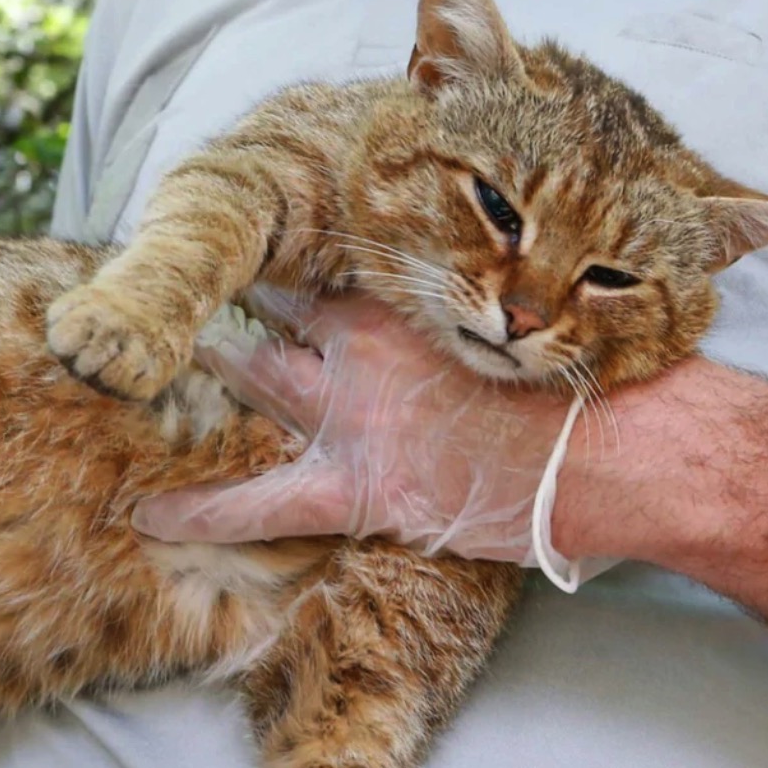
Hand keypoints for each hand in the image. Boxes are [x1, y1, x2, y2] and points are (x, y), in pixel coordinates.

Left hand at [131, 293, 590, 570]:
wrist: (621, 453)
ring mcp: (354, 416)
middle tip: (179, 302)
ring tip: (145, 377)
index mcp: (409, 295)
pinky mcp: (359, 488)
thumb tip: (492, 293)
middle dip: (229, 309)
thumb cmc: (591, 386)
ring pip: (253, 384)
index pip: (323, 264)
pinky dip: (199, 513)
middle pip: (274, 314)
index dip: (287, 262)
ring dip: (207, 375)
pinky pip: (258, 505)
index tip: (254, 252)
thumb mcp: (532, 315)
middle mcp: (365, 346)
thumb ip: (481, 299)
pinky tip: (146, 515)